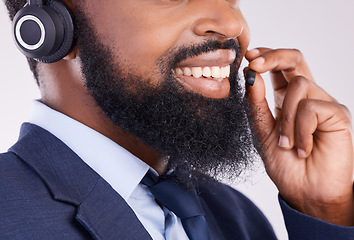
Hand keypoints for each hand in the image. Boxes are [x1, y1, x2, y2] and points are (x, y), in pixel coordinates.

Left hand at [245, 48, 353, 225]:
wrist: (305, 192)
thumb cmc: (285, 165)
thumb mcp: (262, 132)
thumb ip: (256, 105)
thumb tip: (250, 76)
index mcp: (287, 100)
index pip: (279, 67)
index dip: (265, 56)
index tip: (248, 57)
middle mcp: (307, 97)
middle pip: (295, 60)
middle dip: (273, 56)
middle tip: (254, 63)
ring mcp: (324, 103)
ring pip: (299, 85)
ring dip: (286, 118)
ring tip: (287, 144)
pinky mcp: (338, 113)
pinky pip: (312, 107)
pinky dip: (301, 130)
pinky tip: (303, 148)